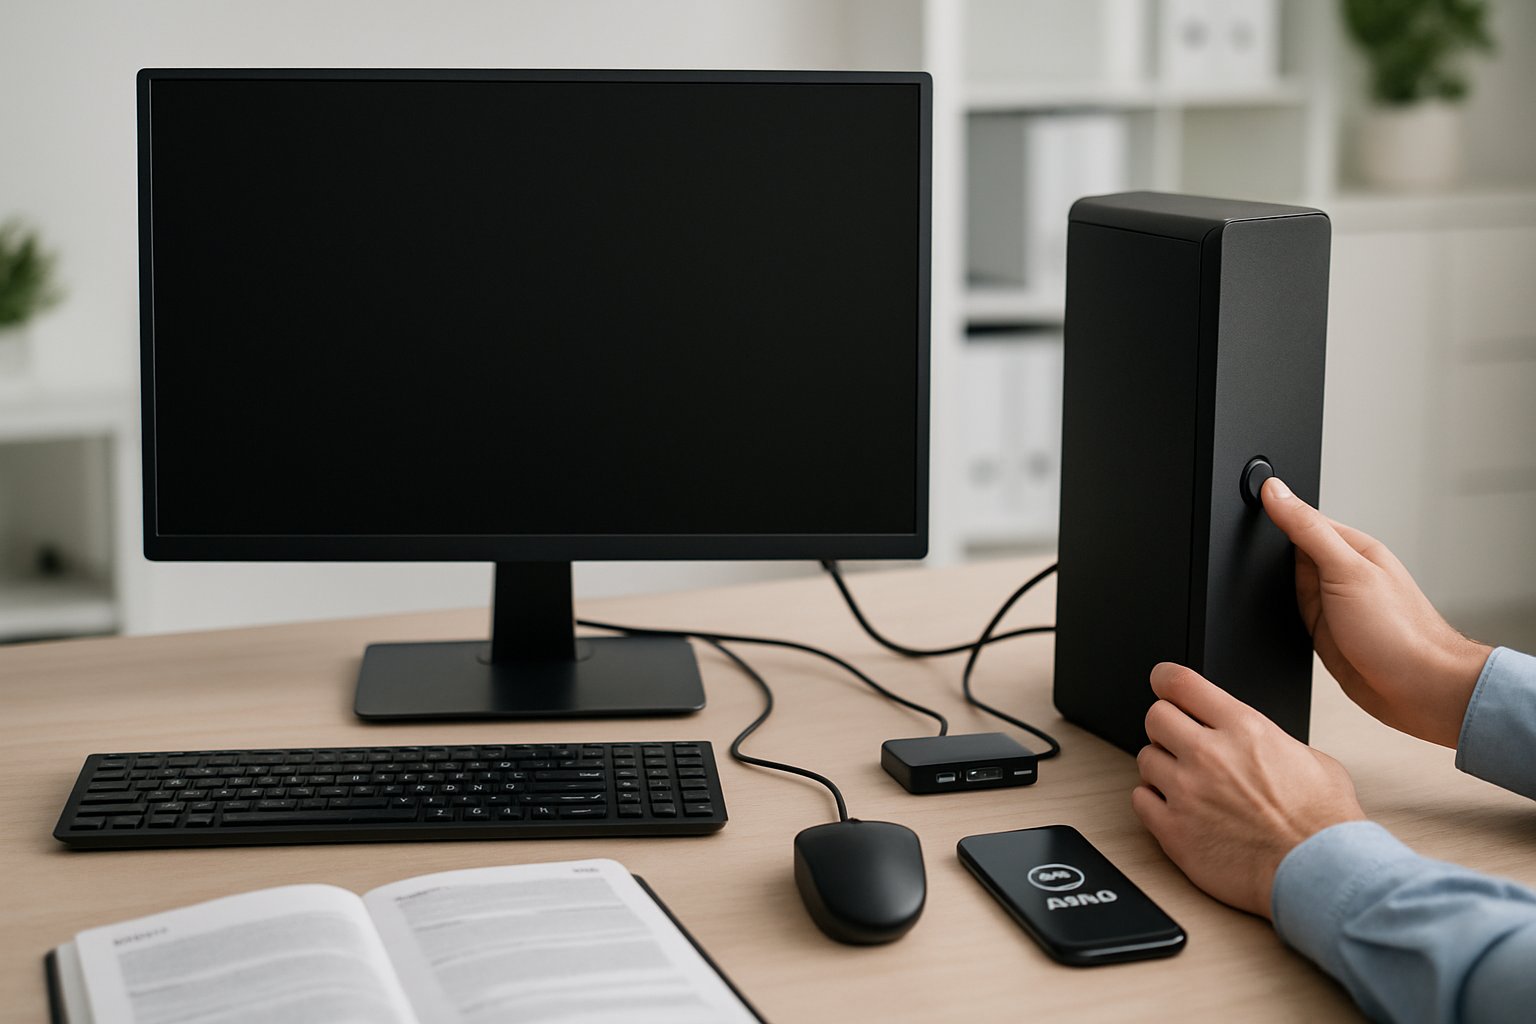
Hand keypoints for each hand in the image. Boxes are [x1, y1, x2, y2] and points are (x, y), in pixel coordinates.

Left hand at [1132, 663, 1364, 917]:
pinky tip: (1176, 808)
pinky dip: (1153, 801)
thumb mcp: (1313, 759)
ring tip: (1187, 784)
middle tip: (1180, 741)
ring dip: (1162, 767)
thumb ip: (1271, 739)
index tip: (1163, 683)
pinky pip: (1140, 800)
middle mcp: (1209, 755)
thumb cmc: (1323, 824)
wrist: (1319, 875)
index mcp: (1244, 729)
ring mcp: (1187, 792)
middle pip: (1155, 716)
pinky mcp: (1173, 830)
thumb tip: (1255, 737)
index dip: (1166, 679)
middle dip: (1166, 726)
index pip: (1180, 682)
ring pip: (1145, 758)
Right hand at [1261, 476, 1490, 747]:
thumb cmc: (1400, 632)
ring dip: (1273, 585)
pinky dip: (1278, 613)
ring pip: (1286, 583)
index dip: (1270, 509)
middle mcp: (1340, 573)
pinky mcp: (1324, 632)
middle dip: (1267, 552)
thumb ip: (1307, 529)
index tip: (1241, 501)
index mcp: (1350, 547)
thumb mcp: (1345, 569)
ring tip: (1265, 589)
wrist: (1419, 691)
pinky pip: (1290, 614)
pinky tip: (1273, 615)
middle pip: (1288, 550)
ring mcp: (1332, 604)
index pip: (1300, 517)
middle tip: (1247, 553)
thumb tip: (1276, 492)